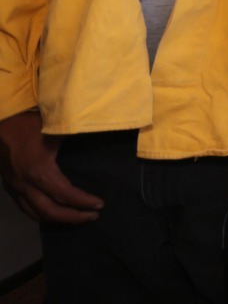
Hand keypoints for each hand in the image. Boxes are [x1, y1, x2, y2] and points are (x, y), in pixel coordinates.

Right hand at [0, 109, 102, 223]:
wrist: (0, 123)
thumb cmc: (29, 123)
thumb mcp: (55, 127)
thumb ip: (76, 133)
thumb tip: (101, 132)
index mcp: (38, 170)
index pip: (64, 194)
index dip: (83, 202)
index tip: (100, 205)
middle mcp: (25, 184)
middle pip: (50, 211)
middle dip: (73, 217)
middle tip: (93, 216)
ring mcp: (15, 188)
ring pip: (36, 214)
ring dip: (58, 220)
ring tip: (78, 217)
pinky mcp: (10, 187)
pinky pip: (26, 209)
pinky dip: (42, 215)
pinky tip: (55, 214)